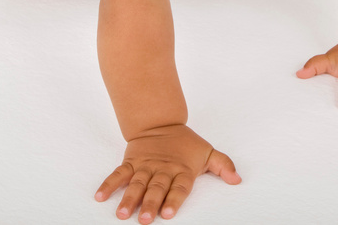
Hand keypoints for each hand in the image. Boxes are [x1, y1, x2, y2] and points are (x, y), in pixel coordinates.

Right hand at [95, 124, 240, 222]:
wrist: (160, 122)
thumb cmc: (185, 144)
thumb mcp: (207, 152)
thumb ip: (223, 165)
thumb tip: (237, 179)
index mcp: (181, 169)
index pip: (178, 187)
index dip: (173, 200)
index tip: (167, 213)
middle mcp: (162, 169)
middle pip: (156, 188)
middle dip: (150, 204)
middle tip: (145, 220)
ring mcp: (145, 166)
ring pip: (136, 183)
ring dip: (128, 199)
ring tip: (122, 213)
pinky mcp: (131, 163)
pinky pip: (118, 174)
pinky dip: (109, 184)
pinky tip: (100, 196)